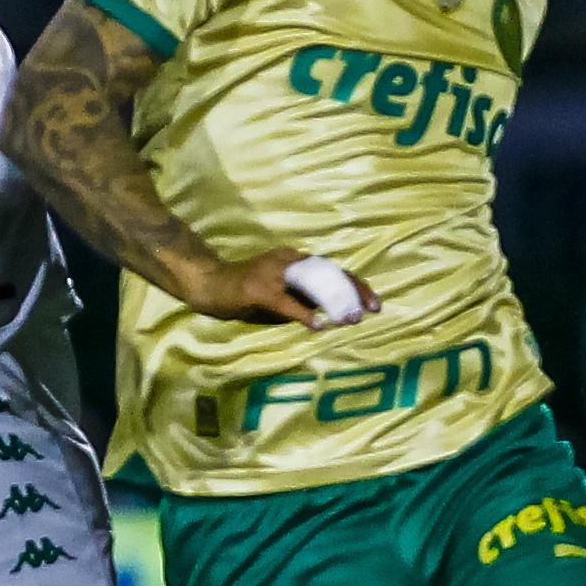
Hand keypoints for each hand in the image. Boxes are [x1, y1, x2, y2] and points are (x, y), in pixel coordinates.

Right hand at [195, 249, 378, 330]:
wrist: (211, 284)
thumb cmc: (246, 291)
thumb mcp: (282, 290)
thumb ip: (305, 297)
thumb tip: (334, 312)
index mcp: (296, 259)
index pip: (334, 269)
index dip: (356, 285)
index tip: (375, 303)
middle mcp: (288, 260)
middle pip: (329, 272)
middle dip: (353, 292)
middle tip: (370, 310)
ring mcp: (273, 272)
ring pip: (312, 284)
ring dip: (333, 302)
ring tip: (349, 319)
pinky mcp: (258, 289)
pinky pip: (287, 302)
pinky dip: (304, 314)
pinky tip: (317, 326)